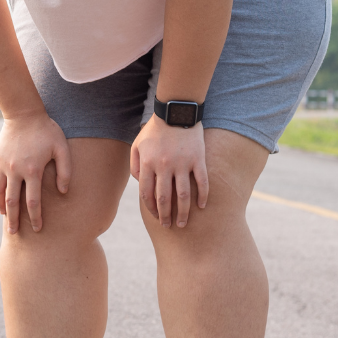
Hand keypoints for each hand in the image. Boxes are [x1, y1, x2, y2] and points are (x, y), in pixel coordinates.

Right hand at [0, 113, 71, 233]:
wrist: (23, 113)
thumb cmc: (47, 130)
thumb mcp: (61, 148)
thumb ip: (65, 171)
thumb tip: (63, 192)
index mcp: (32, 171)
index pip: (33, 202)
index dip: (35, 218)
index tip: (37, 229)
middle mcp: (15, 171)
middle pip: (12, 202)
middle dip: (13, 220)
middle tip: (14, 234)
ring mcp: (3, 165)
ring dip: (1, 207)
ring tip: (4, 217)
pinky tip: (1, 196)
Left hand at [131, 114, 208, 228]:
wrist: (176, 111)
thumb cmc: (155, 129)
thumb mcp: (137, 144)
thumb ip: (134, 165)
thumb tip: (139, 183)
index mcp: (147, 163)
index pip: (147, 193)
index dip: (150, 208)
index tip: (154, 216)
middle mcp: (164, 166)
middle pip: (164, 198)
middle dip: (165, 216)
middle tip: (168, 226)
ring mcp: (182, 163)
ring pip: (183, 195)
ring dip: (183, 212)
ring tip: (183, 223)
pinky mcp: (198, 159)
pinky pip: (202, 182)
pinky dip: (203, 196)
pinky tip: (202, 207)